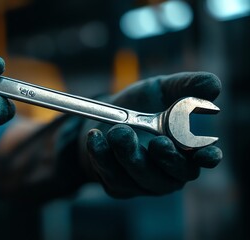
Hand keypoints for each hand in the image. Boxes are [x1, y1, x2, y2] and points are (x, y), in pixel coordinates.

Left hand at [82, 72, 222, 197]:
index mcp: (185, 150)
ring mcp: (141, 182)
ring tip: (118, 131)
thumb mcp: (160, 90)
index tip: (206, 152)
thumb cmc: (140, 105)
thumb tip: (213, 86)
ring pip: (139, 177)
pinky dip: (102, 156)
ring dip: (128, 154)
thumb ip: (184, 87)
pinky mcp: (117, 185)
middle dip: (165, 159)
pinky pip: (111, 175)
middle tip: (157, 141)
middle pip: (171, 175)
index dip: (207, 158)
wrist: (104, 118)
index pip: (203, 160)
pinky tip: (95, 137)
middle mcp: (167, 172)